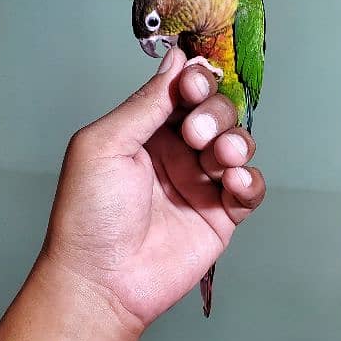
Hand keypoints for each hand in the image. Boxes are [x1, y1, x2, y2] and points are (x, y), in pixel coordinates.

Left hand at [39, 48, 264, 328]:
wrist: (103, 281)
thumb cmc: (90, 213)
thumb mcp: (105, 144)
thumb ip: (147, 102)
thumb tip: (177, 59)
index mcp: (146, 131)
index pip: (184, 92)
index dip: (196, 83)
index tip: (194, 86)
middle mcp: (177, 153)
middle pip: (217, 114)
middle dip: (215, 116)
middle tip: (196, 136)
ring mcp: (200, 184)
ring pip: (238, 146)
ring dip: (235, 143)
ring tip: (219, 159)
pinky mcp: (221, 216)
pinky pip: (250, 188)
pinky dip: (250, 181)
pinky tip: (235, 184)